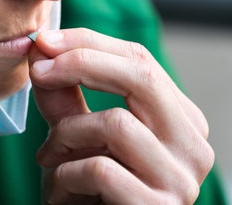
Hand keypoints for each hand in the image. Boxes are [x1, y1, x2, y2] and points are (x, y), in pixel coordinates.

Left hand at [28, 28, 213, 204]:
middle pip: (141, 77)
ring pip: (116, 124)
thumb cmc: (88, 187)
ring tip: (49, 156)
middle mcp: (192, 144)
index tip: (44, 41)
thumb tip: (42, 48)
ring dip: (66, 134)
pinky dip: (65, 175)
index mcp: (180, 118)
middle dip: (81, 63)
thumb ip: (64, 94)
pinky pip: (100, 170)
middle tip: (39, 70)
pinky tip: (59, 190)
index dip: (88, 42)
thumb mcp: (74, 133)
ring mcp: (181, 179)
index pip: (140, 60)